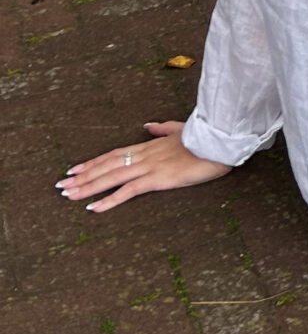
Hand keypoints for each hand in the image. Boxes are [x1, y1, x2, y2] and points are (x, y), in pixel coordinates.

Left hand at [58, 122, 230, 211]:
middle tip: (61, 185)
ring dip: (88, 187)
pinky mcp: (158, 178)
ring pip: (111, 177)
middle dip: (83, 176)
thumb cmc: (205, 138)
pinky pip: (128, 191)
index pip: (114, 154)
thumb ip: (162, 129)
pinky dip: (109, 199)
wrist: (221, 141)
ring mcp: (150, 166)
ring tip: (69, 195)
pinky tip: (94, 207)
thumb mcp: (181, 130)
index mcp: (150, 145)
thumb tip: (148, 126)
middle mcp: (144, 155)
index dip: (93, 162)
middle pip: (106, 165)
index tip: (75, 169)